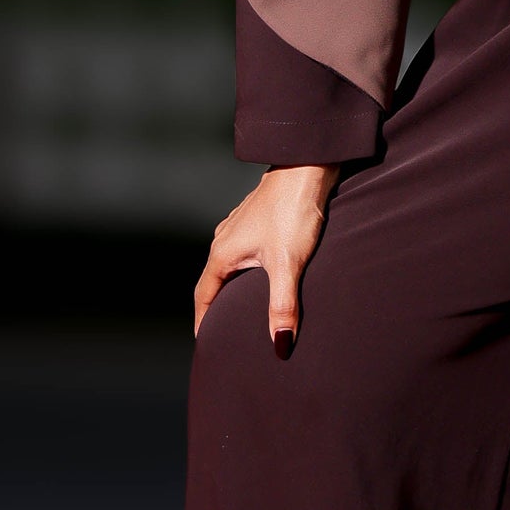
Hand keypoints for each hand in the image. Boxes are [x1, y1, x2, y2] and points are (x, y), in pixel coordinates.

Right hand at [193, 163, 339, 345]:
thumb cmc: (293, 209)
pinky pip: (244, 250)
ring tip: (243, 305)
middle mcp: (224, 239)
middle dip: (217, 306)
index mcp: (222, 253)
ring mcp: (239, 226)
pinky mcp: (257, 218)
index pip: (203, 296)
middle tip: (224, 331)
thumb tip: (279, 344)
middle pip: (214, 281)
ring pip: (229, 264)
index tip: (205, 341)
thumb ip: (282, 305)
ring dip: (232, 285)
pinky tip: (265, 272)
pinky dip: (247, 268)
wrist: (306, 165)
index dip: (203, 321)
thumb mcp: (288, 263)